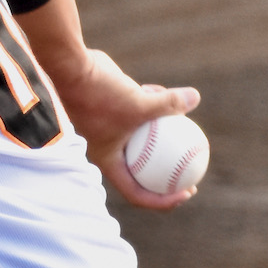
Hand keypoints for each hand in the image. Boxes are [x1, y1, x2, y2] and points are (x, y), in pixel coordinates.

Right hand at [53, 49, 200, 210]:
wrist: (72, 67)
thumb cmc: (100, 93)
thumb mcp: (139, 103)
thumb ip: (168, 104)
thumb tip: (195, 98)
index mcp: (108, 160)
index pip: (136, 193)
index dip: (163, 200)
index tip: (187, 191)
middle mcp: (107, 148)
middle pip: (142, 172)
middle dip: (167, 176)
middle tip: (192, 171)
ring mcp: (109, 128)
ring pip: (142, 140)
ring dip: (163, 136)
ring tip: (188, 131)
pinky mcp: (111, 109)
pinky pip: (137, 115)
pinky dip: (151, 108)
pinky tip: (166, 93)